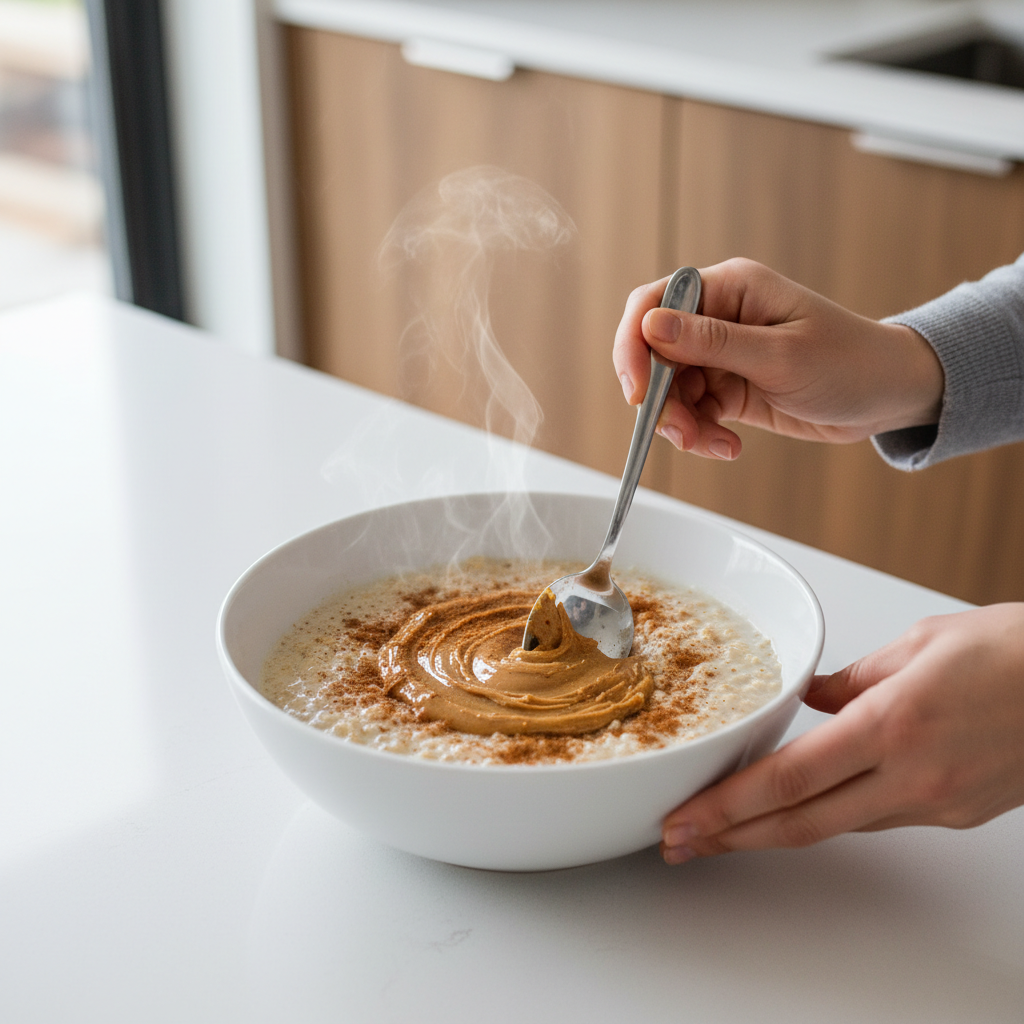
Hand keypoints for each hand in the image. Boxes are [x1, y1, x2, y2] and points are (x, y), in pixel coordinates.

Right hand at [612, 258, 943, 459]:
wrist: (890, 396)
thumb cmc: (850, 362)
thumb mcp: (780, 355)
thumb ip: (712, 342)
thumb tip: (650, 325)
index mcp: (730, 289)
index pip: (654, 304)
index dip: (634, 345)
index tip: (637, 391)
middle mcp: (719, 318)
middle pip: (655, 354)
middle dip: (661, 398)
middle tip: (680, 432)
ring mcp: (722, 354)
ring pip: (671, 390)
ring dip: (682, 423)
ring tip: (712, 444)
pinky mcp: (729, 387)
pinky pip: (694, 411)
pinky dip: (702, 434)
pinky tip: (728, 446)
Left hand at [661, 604, 1023, 862]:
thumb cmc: (1015, 652)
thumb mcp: (918, 645)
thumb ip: (852, 677)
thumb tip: (811, 694)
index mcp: (893, 724)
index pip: (790, 779)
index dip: (730, 806)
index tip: (687, 817)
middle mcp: (913, 775)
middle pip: (802, 822)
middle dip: (733, 837)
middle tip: (681, 843)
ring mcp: (938, 802)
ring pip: (838, 824)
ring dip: (777, 831)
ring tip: (727, 831)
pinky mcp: (958, 814)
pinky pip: (880, 818)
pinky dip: (832, 815)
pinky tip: (804, 809)